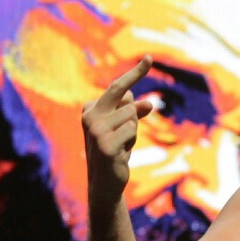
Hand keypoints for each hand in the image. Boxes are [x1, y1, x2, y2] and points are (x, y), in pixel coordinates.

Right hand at [82, 55, 154, 208]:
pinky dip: (132, 141)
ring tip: (123, 145)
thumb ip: (133, 114)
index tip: (150, 58)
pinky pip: (131, 130)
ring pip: (131, 115)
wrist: (105, 182)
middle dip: (135, 75)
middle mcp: (89, 115)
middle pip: (120, 92)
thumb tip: (148, 103)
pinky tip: (121, 153)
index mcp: (91, 108)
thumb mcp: (125, 130)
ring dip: (134, 131)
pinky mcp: (105, 144)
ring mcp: (95, 129)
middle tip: (150, 59)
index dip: (135, 73)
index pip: (117, 87)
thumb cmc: (116, 152)